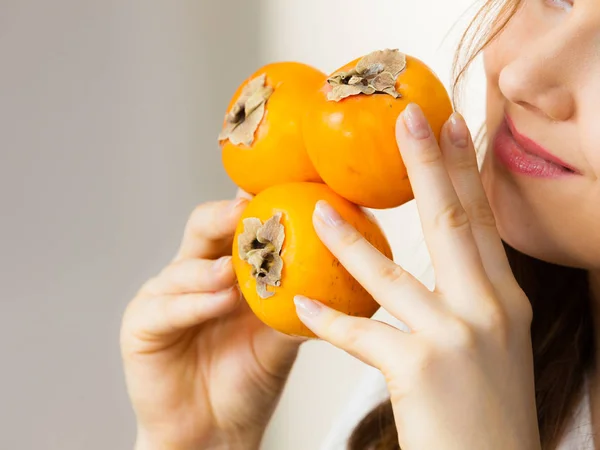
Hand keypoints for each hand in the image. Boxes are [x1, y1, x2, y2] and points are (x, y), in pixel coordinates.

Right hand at [121, 191, 301, 449]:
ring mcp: (165, 296)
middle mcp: (195, 274)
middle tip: (246, 210)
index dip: (254, 205)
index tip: (279, 188)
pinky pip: (167, 308)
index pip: (238, 226)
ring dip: (210, 268)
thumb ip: (297, 303)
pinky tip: (219, 301)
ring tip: (235, 270)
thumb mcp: (280, 336)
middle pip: (203, 229)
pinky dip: (194, 303)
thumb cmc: (248, 378)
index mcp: (227, 268)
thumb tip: (337, 271)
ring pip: (183, 268)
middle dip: (224, 216)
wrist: (216, 431)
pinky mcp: (142, 324)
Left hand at [293, 104, 539, 449]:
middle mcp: (488, 311)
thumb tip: (447, 270)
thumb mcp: (493, 345)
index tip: (451, 126)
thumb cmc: (488, 412)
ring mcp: (456, 339)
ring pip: (392, 275)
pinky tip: (302, 305)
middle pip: (453, 224)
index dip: (466, 171)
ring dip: (349, 240)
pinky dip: (329, 321)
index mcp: (504, 302)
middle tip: (409, 118)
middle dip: (429, 165)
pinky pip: (362, 336)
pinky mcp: (421, 372)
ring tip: (318, 209)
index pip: (482, 223)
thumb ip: (470, 302)